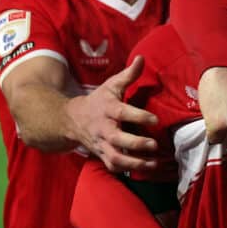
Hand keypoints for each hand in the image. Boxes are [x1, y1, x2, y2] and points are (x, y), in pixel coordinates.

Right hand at [65, 56, 158, 171]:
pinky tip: (145, 168)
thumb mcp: (111, 85)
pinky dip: (127, 169)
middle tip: (154, 145)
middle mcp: (104, 128)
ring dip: (134, 163)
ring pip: (115, 158)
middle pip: (117, 139)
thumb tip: (142, 58)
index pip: (122, 113)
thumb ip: (129, 74)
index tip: (156, 120)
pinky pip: (113, 166)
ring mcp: (102, 144)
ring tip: (153, 163)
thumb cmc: (99, 100)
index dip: (138, 116)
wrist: (71, 120)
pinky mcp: (102, 155)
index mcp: (108, 109)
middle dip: (135, 144)